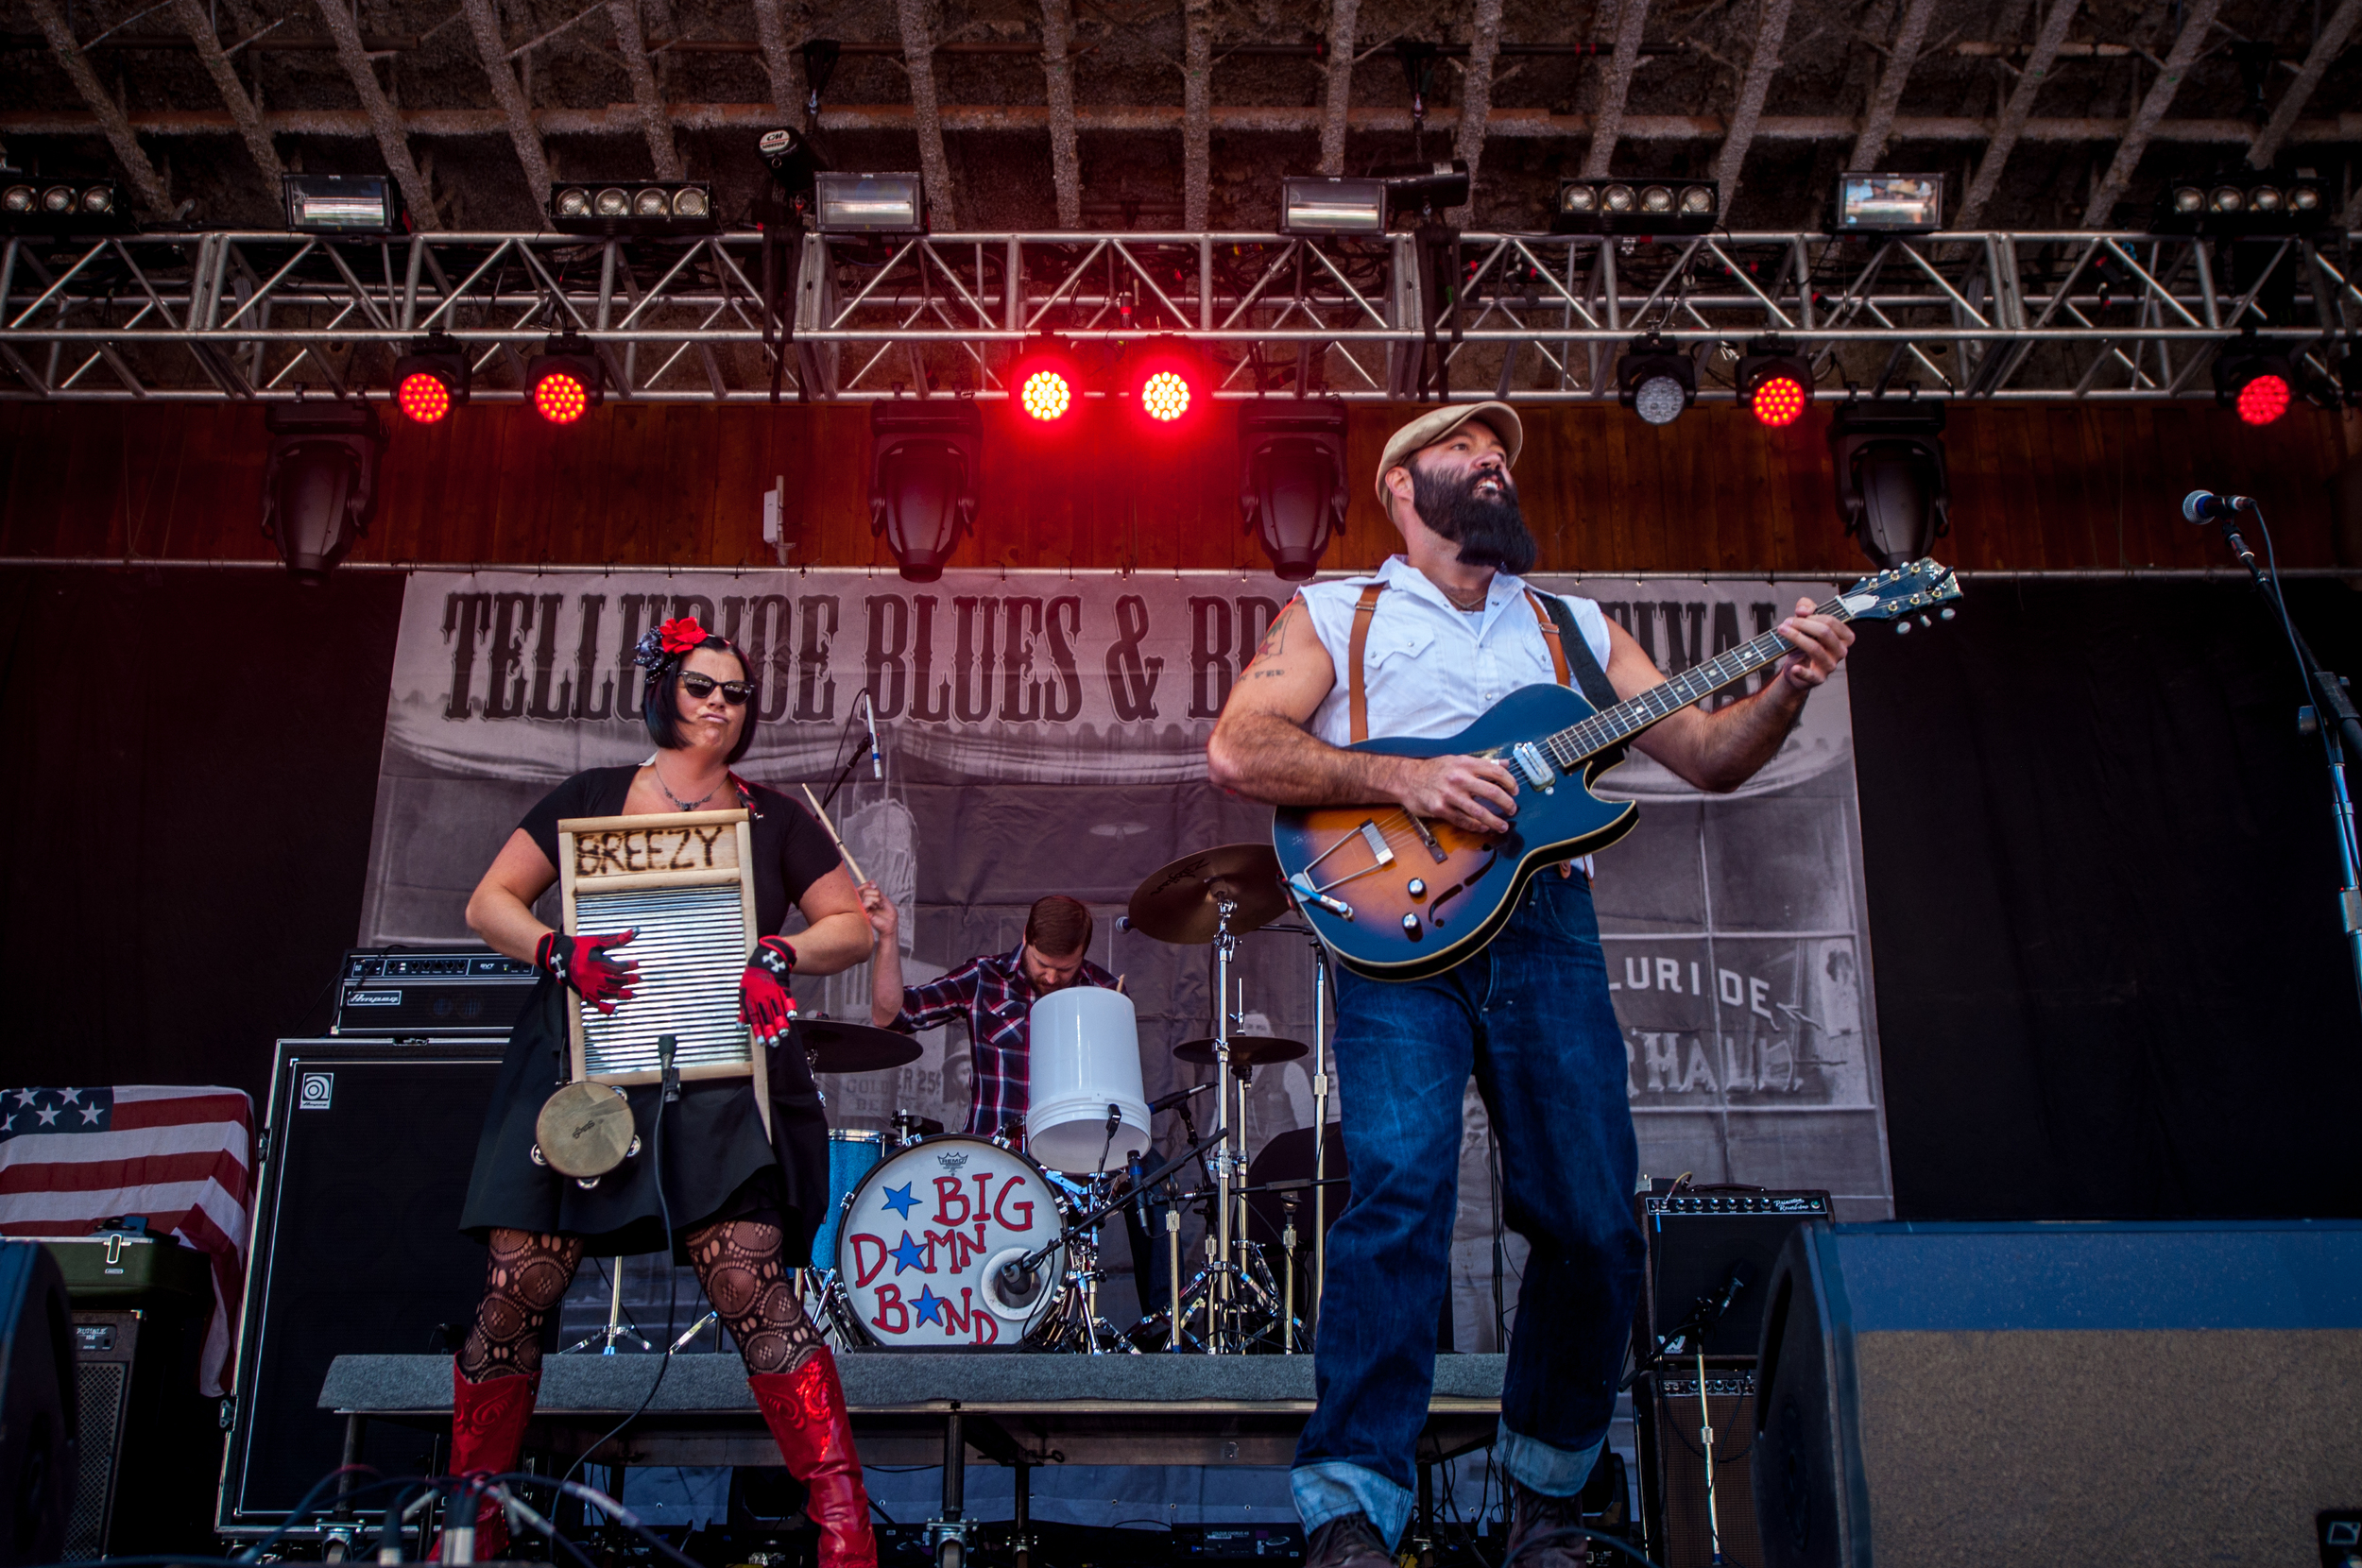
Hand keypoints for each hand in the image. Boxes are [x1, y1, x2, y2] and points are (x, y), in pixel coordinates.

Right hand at [537, 929, 637, 1013]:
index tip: (636, 964)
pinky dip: (604, 1008)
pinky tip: (614, 1009)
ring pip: (605, 994)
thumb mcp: (598, 941)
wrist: (558, 954)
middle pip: (612, 982)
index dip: (628, 966)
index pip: (616, 967)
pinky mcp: (581, 992)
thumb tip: (635, 932)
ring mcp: (585, 986)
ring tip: (633, 994)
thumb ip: (617, 939)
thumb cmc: (580, 946)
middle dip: (627, 981)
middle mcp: (590, 976)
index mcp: (594, 962)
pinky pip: (593, 1003)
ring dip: (620, 995)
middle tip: (638, 979)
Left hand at [741, 936, 797, 1046]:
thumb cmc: (753, 980)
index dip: (758, 1031)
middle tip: (774, 1042)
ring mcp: (773, 992)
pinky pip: (787, 998)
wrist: (765, 961)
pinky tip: (793, 1015)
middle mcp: (762, 998)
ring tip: (784, 1033)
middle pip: (767, 1016)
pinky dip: (790, 1006)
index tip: (762, 1042)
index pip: (754, 1018)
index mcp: (751, 1001)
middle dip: (771, 1030)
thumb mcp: (744, 995)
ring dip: (781, 1022)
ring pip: (777, 1009)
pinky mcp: (782, 988)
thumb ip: (744, 1012)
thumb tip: (740, 1026)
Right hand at [857, 881, 898, 942]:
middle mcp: (865, 902)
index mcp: (869, 899)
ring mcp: (863, 907)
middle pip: (866, 890)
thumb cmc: (889, 915)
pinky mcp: (863, 912)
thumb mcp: (885, 900)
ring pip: (866, 895)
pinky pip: (864, 902)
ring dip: (876, 899)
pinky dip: (872, 903)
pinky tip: (875, 908)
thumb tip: (871, 881)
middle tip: (880, 901)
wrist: (890, 926)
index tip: (874, 885)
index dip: (868, 884)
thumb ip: (877, 891)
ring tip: (879, 906)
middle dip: (876, 893)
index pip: (864, 887)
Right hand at [1396, 753, 1519, 834]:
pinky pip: (1463, 821)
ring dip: (1494, 821)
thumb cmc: (1434, 769)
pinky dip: (1476, 826)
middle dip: (1506, 803)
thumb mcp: (1458, 760)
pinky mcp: (1441, 809)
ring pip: (1479, 811)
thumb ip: (1482, 763)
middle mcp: (1458, 778)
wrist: (1407, 779)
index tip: (1515, 790)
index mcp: (1465, 764)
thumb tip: (1505, 763)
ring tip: (1503, 826)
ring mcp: (1450, 795)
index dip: (1510, 782)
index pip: (1495, 771)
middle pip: (1491, 792)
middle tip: (1512, 809)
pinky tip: (1483, 828)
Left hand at [1775, 597, 1854, 694]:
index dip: (1813, 616)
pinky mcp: (1818, 678)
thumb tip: (1803, 610)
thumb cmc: (1805, 643)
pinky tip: (1793, 667)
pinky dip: (1802, 672)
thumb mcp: (1807, 622)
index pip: (1832, 622)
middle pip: (1824, 633)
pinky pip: (1811, 675)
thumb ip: (1807, 608)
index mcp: (1844, 637)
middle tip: (1786, 622)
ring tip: (1782, 631)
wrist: (1796, 668)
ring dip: (1796, 637)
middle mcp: (1841, 652)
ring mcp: (1831, 665)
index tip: (1798, 615)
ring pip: (1815, 649)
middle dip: (1803, 624)